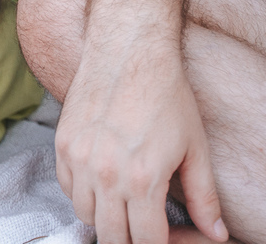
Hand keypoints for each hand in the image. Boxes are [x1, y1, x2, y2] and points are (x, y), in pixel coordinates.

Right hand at [56, 50, 225, 243]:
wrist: (128, 53)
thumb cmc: (165, 95)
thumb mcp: (195, 148)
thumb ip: (204, 197)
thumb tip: (216, 233)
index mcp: (143, 179)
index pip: (145, 241)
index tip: (164, 235)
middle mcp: (106, 173)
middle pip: (110, 235)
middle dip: (130, 238)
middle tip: (144, 225)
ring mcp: (79, 158)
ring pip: (84, 213)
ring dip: (104, 216)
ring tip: (123, 202)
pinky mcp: (62, 143)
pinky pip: (66, 187)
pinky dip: (82, 192)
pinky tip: (102, 181)